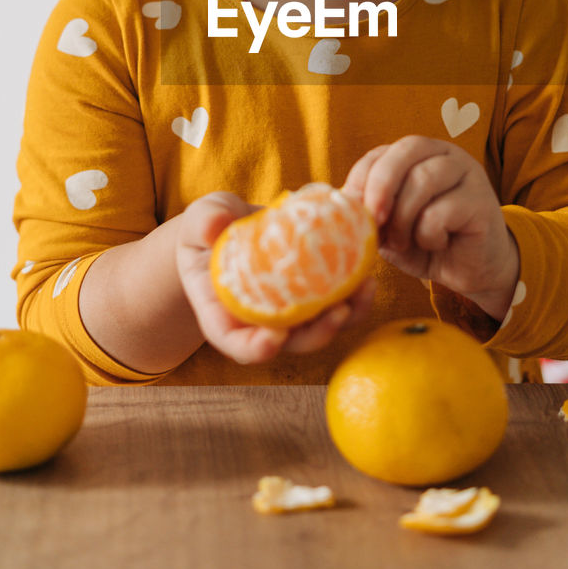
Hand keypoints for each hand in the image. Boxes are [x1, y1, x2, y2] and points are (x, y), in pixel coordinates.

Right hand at [175, 192, 376, 364]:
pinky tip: (367, 274)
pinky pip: (337, 305)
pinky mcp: (311, 296)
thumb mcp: (200, 220)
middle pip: (288, 343)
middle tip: (337, 313)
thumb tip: (216, 224)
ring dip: (345, 317)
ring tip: (363, 289)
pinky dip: (355, 296)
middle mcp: (258, 322)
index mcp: (222, 313)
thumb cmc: (209, 227)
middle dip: (316, 334)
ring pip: (320, 328)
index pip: (235, 342)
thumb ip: (204, 222)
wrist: (234, 225)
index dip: (254, 348)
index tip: (274, 338)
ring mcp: (288, 312)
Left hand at [343, 136, 518, 321]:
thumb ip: (369, 210)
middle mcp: (445, 154)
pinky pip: (443, 210)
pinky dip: (429, 233)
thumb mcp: (390, 225)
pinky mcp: (481, 201)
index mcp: (418, 154)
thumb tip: (340, 203)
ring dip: (404, 217)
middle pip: (406, 151)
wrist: (469, 271)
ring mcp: (468, 173)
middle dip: (381, 186)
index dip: (362, 178)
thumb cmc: (425, 242)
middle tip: (373, 221)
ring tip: (404, 242)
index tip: (352, 209)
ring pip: (424, 179)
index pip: (383, 152)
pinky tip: (436, 242)